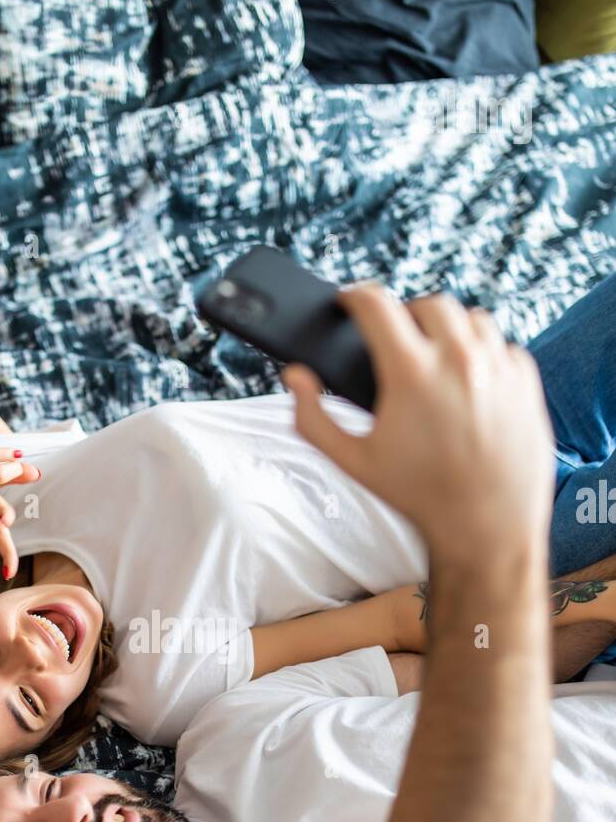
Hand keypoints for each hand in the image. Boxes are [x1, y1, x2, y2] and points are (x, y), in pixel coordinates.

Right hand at [283, 285, 554, 561]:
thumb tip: (295, 376)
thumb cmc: (417, 496)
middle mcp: (459, 359)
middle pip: (427, 302)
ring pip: (471, 318)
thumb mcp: (354, 462)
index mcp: (411, 373)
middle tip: (394, 339)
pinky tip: (468, 382)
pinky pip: (502, 344)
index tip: (347, 301)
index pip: (376, 304)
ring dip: (448, 329)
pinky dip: (483, 353)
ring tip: (434, 358)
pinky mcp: (526, 379)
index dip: (354, 296)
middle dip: (406, 314)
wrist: (487, 525)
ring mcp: (498, 366)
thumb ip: (312, 419)